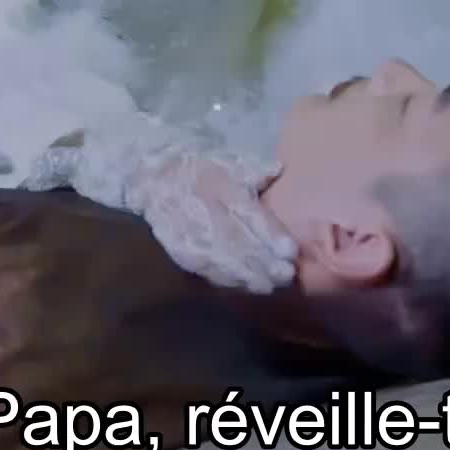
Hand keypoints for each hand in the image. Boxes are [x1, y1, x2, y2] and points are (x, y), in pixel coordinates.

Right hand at [143, 150, 295, 292]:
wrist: (158, 183)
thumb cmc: (204, 171)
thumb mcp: (229, 163)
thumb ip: (255, 169)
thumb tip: (278, 168)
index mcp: (223, 190)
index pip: (250, 216)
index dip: (271, 235)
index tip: (291, 250)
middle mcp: (209, 217)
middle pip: (241, 245)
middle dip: (265, 263)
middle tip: (288, 274)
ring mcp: (194, 239)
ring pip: (226, 263)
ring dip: (251, 276)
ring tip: (272, 284)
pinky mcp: (184, 255)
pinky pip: (211, 272)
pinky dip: (232, 281)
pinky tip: (250, 286)